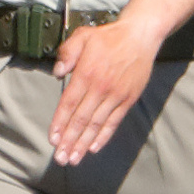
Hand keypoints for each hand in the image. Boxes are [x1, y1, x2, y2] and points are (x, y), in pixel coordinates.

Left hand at [44, 12, 158, 162]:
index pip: (68, 104)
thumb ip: (67, 53)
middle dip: (69, 141)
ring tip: (74, 158)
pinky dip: (103, 136)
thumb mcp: (82, 36)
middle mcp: (100, 88)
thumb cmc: (109, 37)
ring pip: (96, 124)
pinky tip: (94, 147)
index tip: (52, 139)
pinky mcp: (128, 99)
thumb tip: (58, 72)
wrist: (140, 36)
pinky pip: (114, 121)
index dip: (59, 123)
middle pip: (81, 120)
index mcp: (86, 73)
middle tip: (60, 158)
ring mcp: (116, 95)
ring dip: (84, 143)